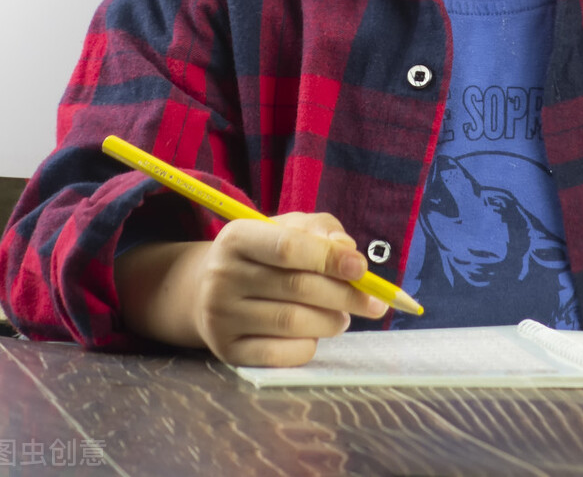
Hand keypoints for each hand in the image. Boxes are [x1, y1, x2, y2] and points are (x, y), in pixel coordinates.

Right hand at [116, 212, 389, 365]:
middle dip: (345, 296)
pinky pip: (281, 354)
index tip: (362, 268)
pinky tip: (315, 334)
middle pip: (297, 288)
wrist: (208, 290)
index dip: (330, 258)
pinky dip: (310, 345)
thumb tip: (349, 252)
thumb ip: (323, 230)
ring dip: (331, 321)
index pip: (289, 248)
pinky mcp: (226, 352)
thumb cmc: (264, 253)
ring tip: (343, 316)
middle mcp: (222, 277)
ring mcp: (220, 318)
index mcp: (237, 237)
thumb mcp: (289, 227)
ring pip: (293, 323)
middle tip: (374, 303)